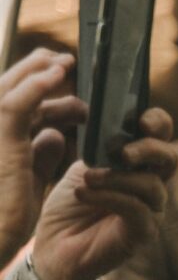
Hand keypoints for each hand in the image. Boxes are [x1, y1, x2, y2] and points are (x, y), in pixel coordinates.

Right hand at [0, 49, 86, 262]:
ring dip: (35, 71)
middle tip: (66, 62)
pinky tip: (56, 75)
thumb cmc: (6, 217)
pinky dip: (34, 86)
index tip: (70, 92)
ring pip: (7, 90)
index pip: (13, 107)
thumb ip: (38, 154)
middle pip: (6, 91)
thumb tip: (55, 134)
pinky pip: (14, 105)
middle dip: (34, 73)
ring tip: (64, 62)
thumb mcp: (27, 179)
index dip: (39, 93)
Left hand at [31, 108, 176, 279]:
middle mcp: (152, 184)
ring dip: (119, 178)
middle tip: (120, 152)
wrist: (55, 250)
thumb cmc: (70, 208)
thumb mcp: (81, 168)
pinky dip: (110, 198)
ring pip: (152, 186)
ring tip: (87, 177)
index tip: (139, 120)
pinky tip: (84, 193)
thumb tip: (95, 115)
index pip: (162, 135)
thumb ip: (97, 147)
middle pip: (169, 158)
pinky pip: (138, 211)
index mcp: (140, 163)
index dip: (157, 122)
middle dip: (148, 150)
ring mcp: (151, 210)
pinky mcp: (142, 234)